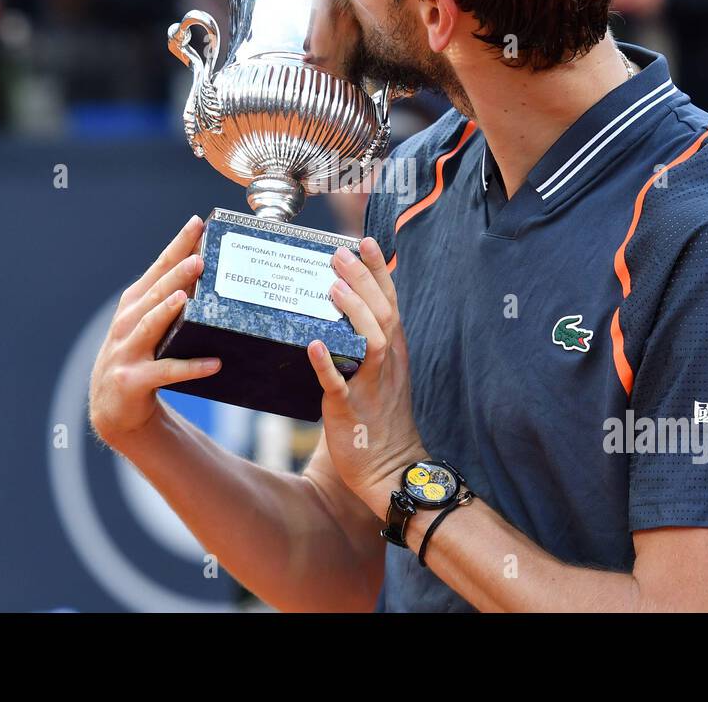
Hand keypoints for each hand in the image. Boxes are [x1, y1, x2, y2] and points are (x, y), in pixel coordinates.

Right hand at [88, 215, 221, 447]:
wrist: (114, 407)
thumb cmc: (139, 356)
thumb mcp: (149, 324)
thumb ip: (170, 299)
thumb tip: (208, 271)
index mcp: (134, 303)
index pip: (158, 267)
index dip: (177, 245)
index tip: (197, 223)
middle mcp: (128, 322)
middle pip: (155, 293)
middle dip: (176, 274)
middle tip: (200, 259)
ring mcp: (128, 351)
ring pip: (152, 326)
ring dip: (170, 311)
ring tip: (188, 298)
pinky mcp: (133, 380)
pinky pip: (166, 371)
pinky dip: (190, 367)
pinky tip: (214, 363)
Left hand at [306, 237, 426, 518]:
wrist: (390, 468)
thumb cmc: (381, 417)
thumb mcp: (383, 373)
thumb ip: (369, 342)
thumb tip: (346, 309)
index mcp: (394, 352)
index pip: (391, 302)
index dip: (379, 271)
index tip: (366, 241)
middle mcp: (387, 364)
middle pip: (382, 313)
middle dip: (363, 280)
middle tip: (340, 253)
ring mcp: (371, 386)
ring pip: (371, 342)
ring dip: (353, 313)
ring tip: (333, 288)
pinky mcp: (350, 410)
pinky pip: (340, 384)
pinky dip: (327, 363)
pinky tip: (313, 344)